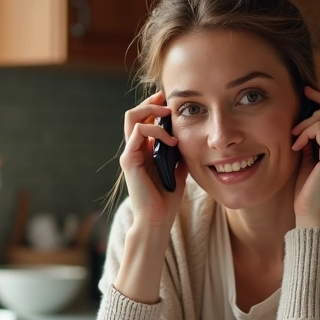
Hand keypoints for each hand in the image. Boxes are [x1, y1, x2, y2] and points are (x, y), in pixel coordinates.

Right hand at [120, 90, 188, 228]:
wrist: (157, 218)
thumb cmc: (166, 199)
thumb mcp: (178, 170)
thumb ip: (179, 154)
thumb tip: (190, 141)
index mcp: (143, 151)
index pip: (142, 120)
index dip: (154, 107)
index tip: (170, 102)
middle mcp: (133, 150)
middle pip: (133, 113)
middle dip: (150, 102)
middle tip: (167, 100)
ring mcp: (129, 154)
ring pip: (132, 117)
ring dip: (151, 111)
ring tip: (168, 116)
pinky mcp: (129, 160)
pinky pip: (139, 133)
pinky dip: (156, 131)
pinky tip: (171, 141)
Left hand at [290, 71, 319, 227]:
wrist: (311, 217)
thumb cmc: (307, 191)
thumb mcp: (309, 157)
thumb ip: (312, 138)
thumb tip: (304, 116)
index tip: (318, 78)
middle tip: (303, 89)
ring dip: (310, 116)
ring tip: (293, 133)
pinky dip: (305, 132)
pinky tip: (295, 145)